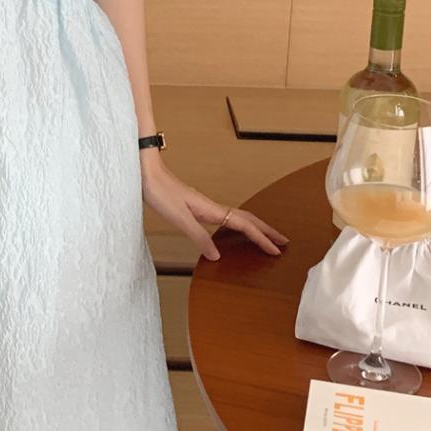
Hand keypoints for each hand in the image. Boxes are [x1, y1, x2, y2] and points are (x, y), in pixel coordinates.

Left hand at [140, 155, 287, 264]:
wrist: (147, 174)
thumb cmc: (160, 193)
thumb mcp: (179, 219)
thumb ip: (199, 237)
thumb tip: (216, 256)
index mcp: (212, 210)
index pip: (245, 225)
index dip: (262, 238)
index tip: (275, 250)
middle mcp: (213, 207)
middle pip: (249, 219)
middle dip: (267, 231)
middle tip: (283, 242)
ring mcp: (207, 206)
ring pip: (240, 216)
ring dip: (256, 227)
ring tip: (267, 237)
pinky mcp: (199, 207)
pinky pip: (228, 217)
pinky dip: (240, 224)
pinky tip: (237, 230)